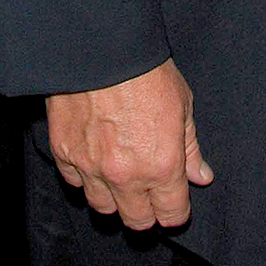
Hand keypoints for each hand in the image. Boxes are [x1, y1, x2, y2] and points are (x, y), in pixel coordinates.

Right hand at [46, 57, 213, 231]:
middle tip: (146, 192)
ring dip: (113, 196)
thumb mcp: (182, 104)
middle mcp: (127, 176)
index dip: (174, 210)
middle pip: (136, 221)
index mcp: (162, 166)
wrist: (102, 44)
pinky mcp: (64, 152)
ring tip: (118, 175)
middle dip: (145, 210)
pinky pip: (74, 181)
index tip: (172, 201)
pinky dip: (83, 175)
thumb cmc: (146, 68)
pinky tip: (93, 156)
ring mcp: (92, 167)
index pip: (171, 216)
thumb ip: (191, 148)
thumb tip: (201, 176)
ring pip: (102, 207)